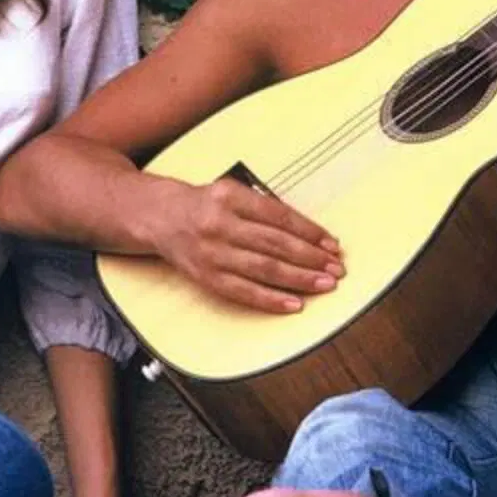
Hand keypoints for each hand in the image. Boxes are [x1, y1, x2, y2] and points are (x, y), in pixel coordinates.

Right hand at [147, 177, 343, 313]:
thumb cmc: (205, 205)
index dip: (309, 231)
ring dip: (299, 279)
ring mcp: (211, 253)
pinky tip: (295, 304)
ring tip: (325, 284)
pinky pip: (244, 292)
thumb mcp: (232, 193)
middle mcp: (219, 224)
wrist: (160, 218)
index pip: (279, 216)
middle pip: (274, 244)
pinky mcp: (206, 277)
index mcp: (229, 196)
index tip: (332, 244)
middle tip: (336, 268)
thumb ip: (265, 209)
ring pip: (264, 269)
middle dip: (310, 258)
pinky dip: (272, 300)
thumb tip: (310, 235)